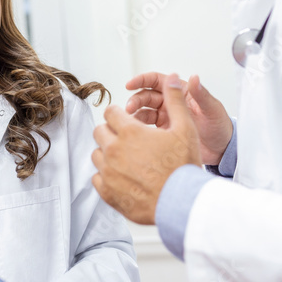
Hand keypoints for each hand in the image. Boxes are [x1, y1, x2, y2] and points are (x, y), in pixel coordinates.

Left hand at [92, 74, 201, 223]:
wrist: (181, 203)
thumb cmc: (183, 167)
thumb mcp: (185, 128)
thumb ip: (175, 100)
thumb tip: (171, 77)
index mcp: (130, 132)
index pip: (111, 112)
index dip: (120, 115)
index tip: (127, 122)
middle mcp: (114, 150)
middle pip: (100, 131)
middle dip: (111, 132)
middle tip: (128, 141)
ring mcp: (108, 172)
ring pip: (97, 154)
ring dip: (108, 153)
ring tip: (127, 160)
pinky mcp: (107, 192)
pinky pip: (97, 178)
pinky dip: (107, 176)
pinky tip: (123, 177)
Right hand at [126, 71, 232, 164]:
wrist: (222, 150)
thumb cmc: (220, 127)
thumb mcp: (212, 110)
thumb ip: (202, 94)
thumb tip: (194, 77)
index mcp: (182, 91)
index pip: (157, 81)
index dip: (142, 80)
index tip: (130, 85)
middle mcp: (172, 102)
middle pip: (146, 96)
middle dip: (136, 100)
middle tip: (129, 108)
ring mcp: (167, 117)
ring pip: (144, 111)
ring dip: (135, 114)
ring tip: (130, 121)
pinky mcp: (165, 131)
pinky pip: (148, 126)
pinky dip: (140, 127)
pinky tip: (136, 131)